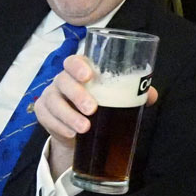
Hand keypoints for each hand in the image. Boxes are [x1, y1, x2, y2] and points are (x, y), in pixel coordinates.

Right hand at [33, 55, 158, 179]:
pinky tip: (71, 134)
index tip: (89, 76)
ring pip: (53, 102)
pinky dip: (59, 126)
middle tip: (92, 110)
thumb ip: (133, 92)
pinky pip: (46, 117)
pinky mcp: (43, 112)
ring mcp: (50, 95)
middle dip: (77, 95)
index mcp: (80, 71)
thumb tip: (151, 95)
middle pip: (63, 81)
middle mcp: (62, 80)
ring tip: (84, 128)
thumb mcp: (116, 96)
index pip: (73, 61)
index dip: (78, 66)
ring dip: (68, 115)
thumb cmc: (99, 104)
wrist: (78, 129)